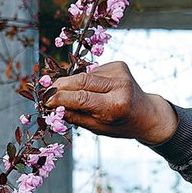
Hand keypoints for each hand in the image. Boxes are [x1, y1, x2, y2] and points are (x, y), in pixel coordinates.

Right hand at [46, 61, 177, 144]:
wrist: (146, 113)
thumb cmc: (121, 124)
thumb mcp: (99, 128)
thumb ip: (76, 116)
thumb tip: (51, 107)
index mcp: (116, 106)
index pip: (81, 98)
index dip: (60, 98)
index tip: (45, 101)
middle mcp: (120, 85)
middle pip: (81, 81)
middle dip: (60, 86)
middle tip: (46, 93)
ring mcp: (120, 72)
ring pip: (84, 75)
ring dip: (71, 84)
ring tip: (64, 94)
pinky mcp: (119, 64)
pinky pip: (93, 72)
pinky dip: (84, 80)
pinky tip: (88, 89)